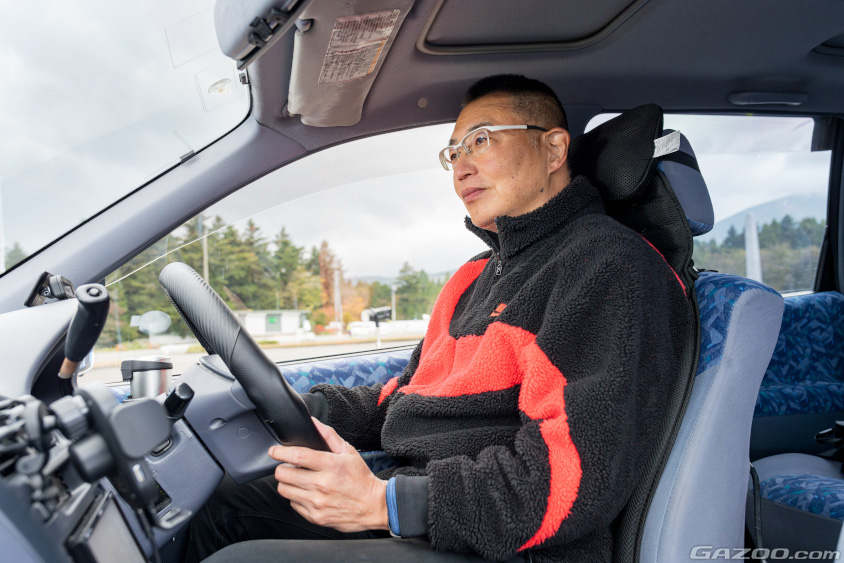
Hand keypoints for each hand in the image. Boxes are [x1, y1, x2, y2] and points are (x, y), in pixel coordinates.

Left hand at [269, 417, 389, 532]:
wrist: (373, 506)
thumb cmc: (361, 478)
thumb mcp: (348, 452)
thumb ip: (328, 435)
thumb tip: (312, 422)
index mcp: (330, 465)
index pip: (297, 455)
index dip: (280, 452)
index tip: (274, 451)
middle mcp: (322, 485)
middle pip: (284, 474)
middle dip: (282, 467)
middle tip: (289, 466)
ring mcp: (317, 502)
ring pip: (284, 490)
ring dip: (287, 483)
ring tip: (297, 480)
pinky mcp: (315, 517)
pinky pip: (293, 504)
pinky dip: (296, 497)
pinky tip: (307, 493)